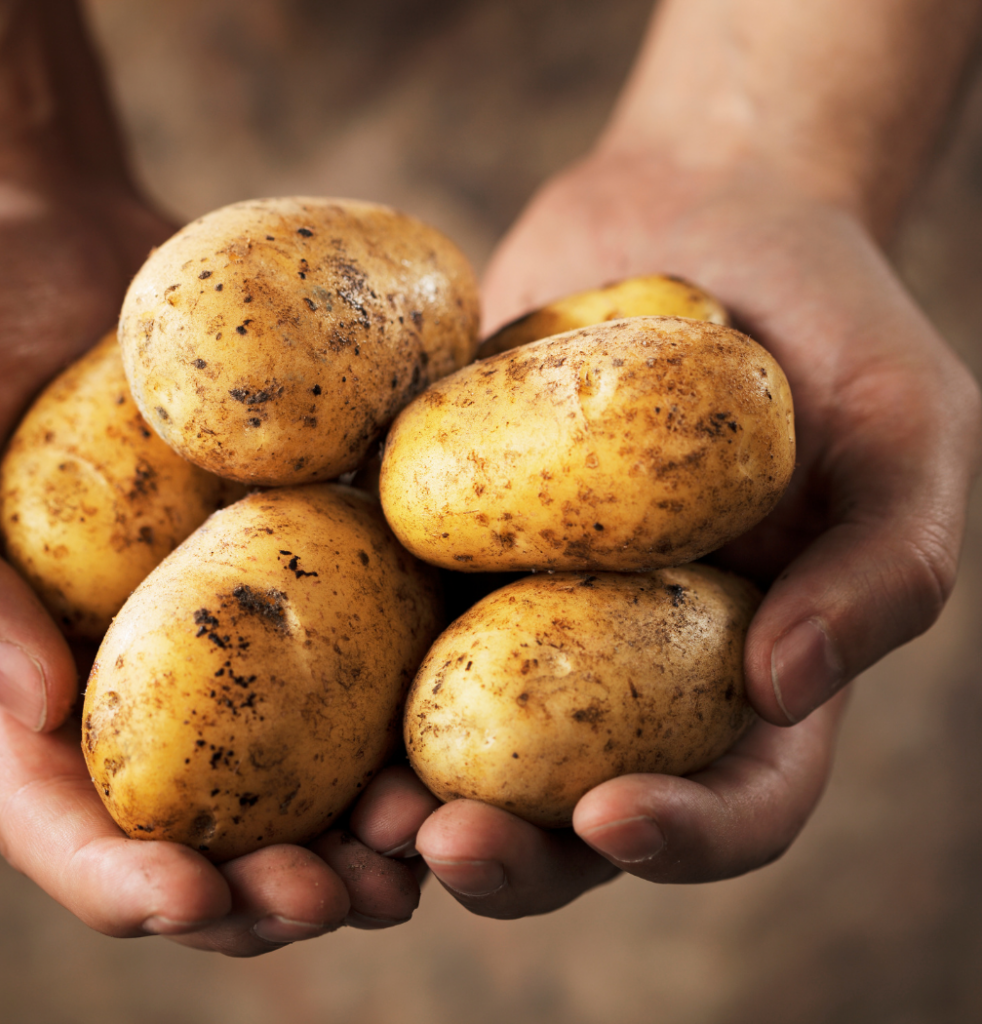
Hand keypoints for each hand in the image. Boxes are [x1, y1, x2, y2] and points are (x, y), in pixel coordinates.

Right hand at [0, 174, 427, 954]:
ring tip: (421, 850)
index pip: (62, 816)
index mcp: (28, 677)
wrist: (62, 242)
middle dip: (264, 885)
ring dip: (359, 828)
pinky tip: (460, 733)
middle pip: (201, 825)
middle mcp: (141, 674)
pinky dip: (406, 705)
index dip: (120, 877)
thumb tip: (30, 707)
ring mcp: (230, 627)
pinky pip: (360, 648)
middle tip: (341, 900)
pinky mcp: (305, 563)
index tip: (193, 898)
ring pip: (299, 766)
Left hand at [395, 147, 979, 914]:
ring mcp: (528, 603)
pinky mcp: (451, 537)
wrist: (705, 212)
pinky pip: (392, 609)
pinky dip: (344, 657)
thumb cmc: (830, 323)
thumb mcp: (908, 433)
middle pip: (572, 807)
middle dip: (511, 854)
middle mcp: (632, 660)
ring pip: (463, 738)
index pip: (736, 798)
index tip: (614, 818)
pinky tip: (296, 663)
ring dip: (406, 794)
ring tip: (358, 806)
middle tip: (439, 844)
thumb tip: (784, 688)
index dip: (684, 838)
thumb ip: (885, 566)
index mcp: (748, 665)